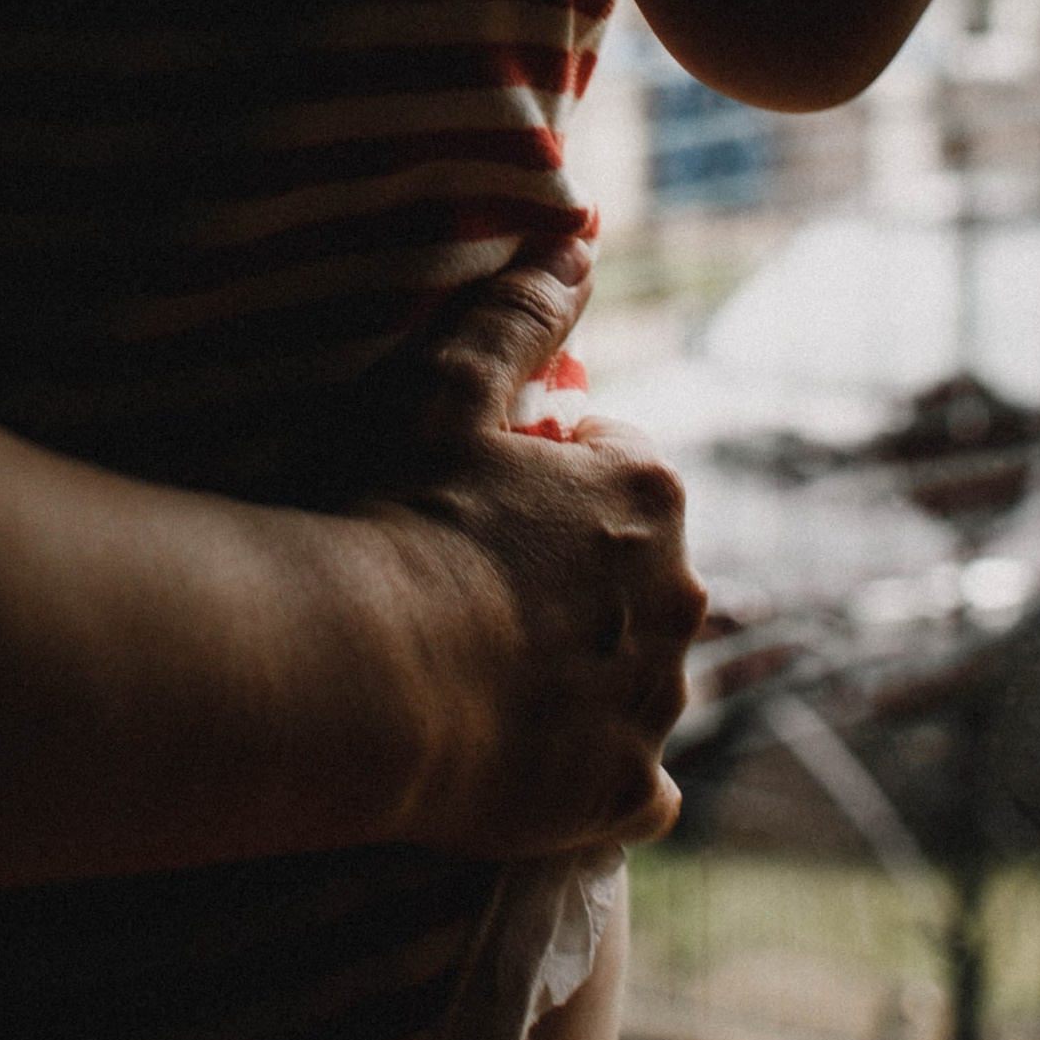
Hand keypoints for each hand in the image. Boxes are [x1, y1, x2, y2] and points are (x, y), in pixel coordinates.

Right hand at [350, 239, 708, 857]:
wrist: (355, 675)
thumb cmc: (393, 514)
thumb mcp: (442, 388)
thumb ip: (518, 312)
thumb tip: (580, 244)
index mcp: (650, 493)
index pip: (620, 468)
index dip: (545, 481)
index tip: (476, 504)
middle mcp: (683, 597)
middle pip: (637, 579)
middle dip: (576, 582)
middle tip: (471, 594)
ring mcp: (658, 705)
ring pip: (639, 681)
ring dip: (587, 678)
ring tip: (485, 680)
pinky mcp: (625, 795)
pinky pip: (632, 787)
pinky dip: (592, 777)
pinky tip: (528, 767)